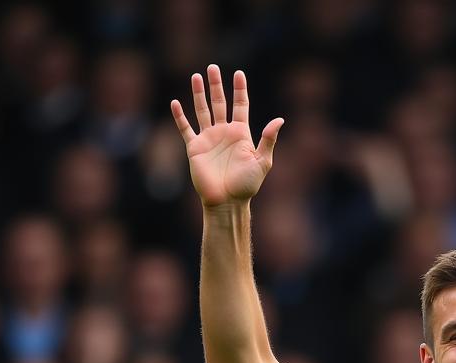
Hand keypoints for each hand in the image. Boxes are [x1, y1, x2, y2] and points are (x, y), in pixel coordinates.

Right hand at [172, 64, 282, 207]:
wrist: (227, 201)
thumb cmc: (246, 185)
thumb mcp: (262, 162)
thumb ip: (268, 140)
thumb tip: (279, 120)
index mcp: (241, 134)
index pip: (240, 106)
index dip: (240, 90)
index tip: (239, 73)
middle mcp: (224, 133)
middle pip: (220, 103)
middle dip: (217, 86)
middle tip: (213, 67)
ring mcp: (209, 139)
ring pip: (202, 110)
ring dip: (199, 94)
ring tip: (197, 76)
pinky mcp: (195, 148)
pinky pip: (185, 128)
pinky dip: (179, 116)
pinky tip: (175, 103)